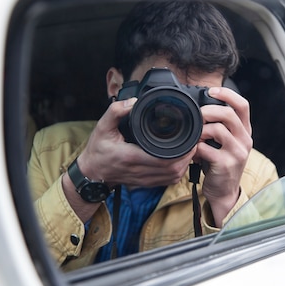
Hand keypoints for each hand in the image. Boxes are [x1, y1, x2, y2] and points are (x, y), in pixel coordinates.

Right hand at [63, 98, 194, 221]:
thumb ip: (116, 111)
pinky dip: (178, 172)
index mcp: (131, 156)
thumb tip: (133, 101)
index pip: (163, 159)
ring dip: (185, 165)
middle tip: (194, 142)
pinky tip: (181, 161)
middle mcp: (139, 171)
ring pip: (173, 177)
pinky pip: (167, 181)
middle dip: (187, 157)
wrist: (91, 173)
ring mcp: (143, 179)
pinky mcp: (146, 184)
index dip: (181, 152)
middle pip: (173, 169)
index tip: (189, 139)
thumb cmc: (97, 150)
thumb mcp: (102, 127)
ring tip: (190, 150)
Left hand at [195, 87, 252, 226]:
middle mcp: (245, 140)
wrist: (224, 192)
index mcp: (245, 131)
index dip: (227, 94)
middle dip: (208, 111)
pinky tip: (193, 151)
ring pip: (218, 130)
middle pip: (229, 114)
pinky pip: (206, 148)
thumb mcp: (225, 143)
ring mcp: (237, 153)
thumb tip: (199, 108)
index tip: (211, 91)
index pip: (243, 105)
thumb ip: (219, 126)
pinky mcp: (225, 164)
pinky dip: (196, 147)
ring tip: (195, 136)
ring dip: (201, 130)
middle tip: (197, 116)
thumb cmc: (220, 164)